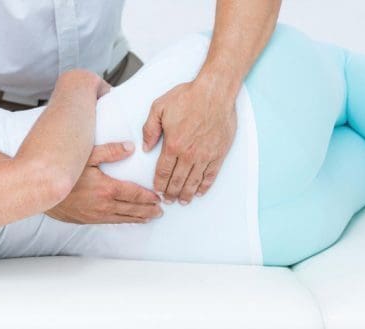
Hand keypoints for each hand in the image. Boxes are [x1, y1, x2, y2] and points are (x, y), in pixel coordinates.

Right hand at [46, 142, 161, 223]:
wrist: (42, 191)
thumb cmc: (63, 172)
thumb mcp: (86, 155)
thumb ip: (110, 151)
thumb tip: (130, 147)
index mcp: (107, 189)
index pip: (135, 194)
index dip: (149, 197)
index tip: (158, 197)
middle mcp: (104, 205)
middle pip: (132, 209)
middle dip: (148, 210)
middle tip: (160, 210)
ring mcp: (95, 215)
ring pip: (123, 218)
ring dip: (138, 218)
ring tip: (150, 217)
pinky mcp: (87, 220)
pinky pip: (111, 222)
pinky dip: (123, 221)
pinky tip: (128, 220)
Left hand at [142, 77, 237, 204]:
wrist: (214, 92)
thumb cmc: (188, 96)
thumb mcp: (159, 107)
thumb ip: (149, 129)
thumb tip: (145, 147)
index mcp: (173, 144)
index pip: (163, 171)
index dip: (159, 183)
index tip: (157, 190)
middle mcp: (189, 153)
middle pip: (178, 180)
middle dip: (171, 193)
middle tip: (168, 200)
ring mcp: (205, 155)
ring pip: (194, 181)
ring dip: (186, 193)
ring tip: (182, 201)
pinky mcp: (219, 153)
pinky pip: (211, 174)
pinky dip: (205, 185)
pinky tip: (200, 191)